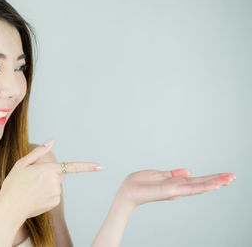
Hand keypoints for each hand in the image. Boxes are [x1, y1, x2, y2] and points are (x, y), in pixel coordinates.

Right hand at [0, 139, 102, 221]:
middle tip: (32, 179)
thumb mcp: (22, 164)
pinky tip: (34, 196)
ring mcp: (56, 193)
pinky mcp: (54, 203)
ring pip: (55, 185)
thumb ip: (39, 152)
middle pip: (59, 174)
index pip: (73, 167)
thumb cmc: (13, 184)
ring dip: (46, 185)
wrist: (9, 208)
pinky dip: (46, 195)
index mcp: (49, 169)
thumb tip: (52, 141)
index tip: (102, 166)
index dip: (89, 166)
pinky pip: (54, 195)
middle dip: (49, 174)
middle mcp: (56, 182)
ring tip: (30, 189)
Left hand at [116, 168, 236, 207]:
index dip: (211, 178)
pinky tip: (213, 185)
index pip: (197, 180)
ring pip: (199, 186)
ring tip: (229, 179)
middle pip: (202, 183)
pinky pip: (189, 188)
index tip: (225, 175)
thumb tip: (188, 171)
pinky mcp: (171, 190)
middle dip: (218, 180)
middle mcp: (178, 188)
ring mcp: (176, 190)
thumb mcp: (159, 174)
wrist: (127, 192)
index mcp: (176, 183)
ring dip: (214, 183)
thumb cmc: (139, 183)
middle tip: (234, 176)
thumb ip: (173, 174)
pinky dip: (202, 187)